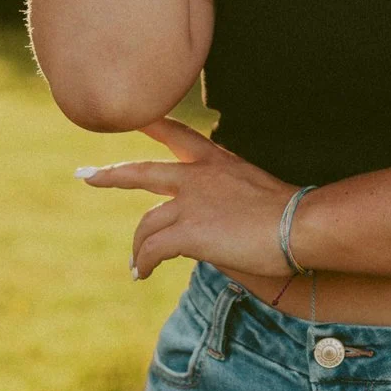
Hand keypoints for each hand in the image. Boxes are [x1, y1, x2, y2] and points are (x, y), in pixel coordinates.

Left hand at [78, 117, 297, 283]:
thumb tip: (218, 222)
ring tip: (137, 265)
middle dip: (111, 175)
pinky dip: (144, 263)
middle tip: (88, 175)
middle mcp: (198, 177)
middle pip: (143, 172)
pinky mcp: (188, 231)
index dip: (154, 125)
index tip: (135, 116)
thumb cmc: (294, 216)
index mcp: (219, 162)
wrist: (302, 226)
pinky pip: (153, 250)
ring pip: (146, 224)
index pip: (180, 135)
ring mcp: (190, 202)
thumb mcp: (258, 196)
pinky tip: (142, 274)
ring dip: (138, 247)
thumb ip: (230, 200)